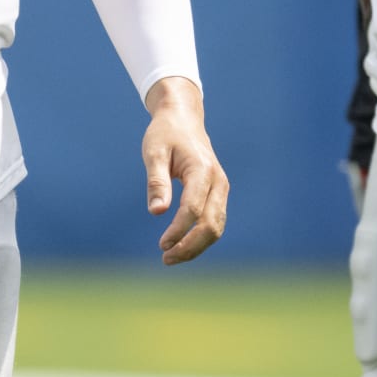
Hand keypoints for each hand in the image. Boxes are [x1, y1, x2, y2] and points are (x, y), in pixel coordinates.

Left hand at [141, 77, 227, 264]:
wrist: (183, 118)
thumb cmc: (165, 134)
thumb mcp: (154, 152)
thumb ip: (156, 181)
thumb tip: (156, 212)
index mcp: (202, 170)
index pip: (193, 209)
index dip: (178, 231)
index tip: (161, 245)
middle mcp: (218, 181)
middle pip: (212, 224)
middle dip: (190, 246)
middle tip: (166, 259)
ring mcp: (221, 188)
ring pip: (217, 227)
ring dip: (197, 246)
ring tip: (171, 257)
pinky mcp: (218, 194)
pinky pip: (215, 222)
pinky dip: (201, 238)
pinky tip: (182, 245)